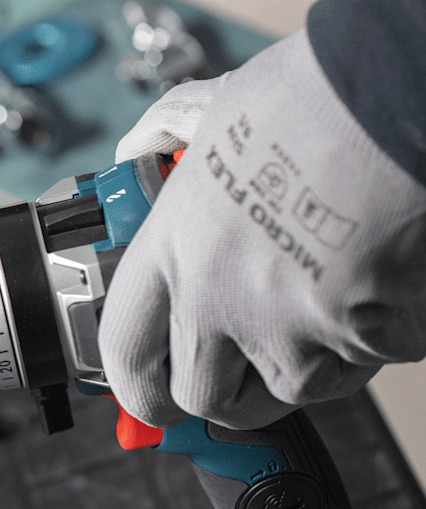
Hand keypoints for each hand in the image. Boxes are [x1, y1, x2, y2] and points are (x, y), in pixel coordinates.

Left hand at [98, 30, 425, 429]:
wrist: (397, 98)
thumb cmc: (311, 97)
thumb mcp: (210, 110)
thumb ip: (166, 136)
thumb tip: (138, 147)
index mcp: (171, 249)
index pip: (124, 353)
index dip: (137, 388)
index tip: (151, 395)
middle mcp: (218, 299)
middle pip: (205, 398)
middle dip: (229, 393)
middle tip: (248, 364)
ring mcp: (290, 326)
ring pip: (295, 389)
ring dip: (313, 360)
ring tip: (327, 294)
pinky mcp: (364, 337)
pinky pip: (370, 359)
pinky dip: (380, 333)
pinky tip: (380, 275)